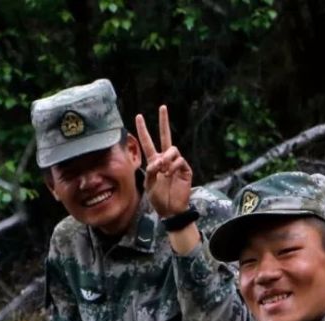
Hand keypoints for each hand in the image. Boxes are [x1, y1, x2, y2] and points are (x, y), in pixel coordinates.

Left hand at [136, 105, 193, 219]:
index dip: (143, 130)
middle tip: (162, 107)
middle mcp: (165, 159)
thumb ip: (150, 171)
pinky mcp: (185, 169)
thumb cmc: (158, 199)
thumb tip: (159, 160)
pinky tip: (170, 174)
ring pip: (172, 149)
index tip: (138, 117)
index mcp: (154, 162)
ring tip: (163, 171)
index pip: (148, 143)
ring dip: (166, 158)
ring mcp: (176, 163)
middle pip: (165, 136)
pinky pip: (179, 160)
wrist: (171, 210)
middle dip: (163, 121)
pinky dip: (172, 166)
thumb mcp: (148, 185)